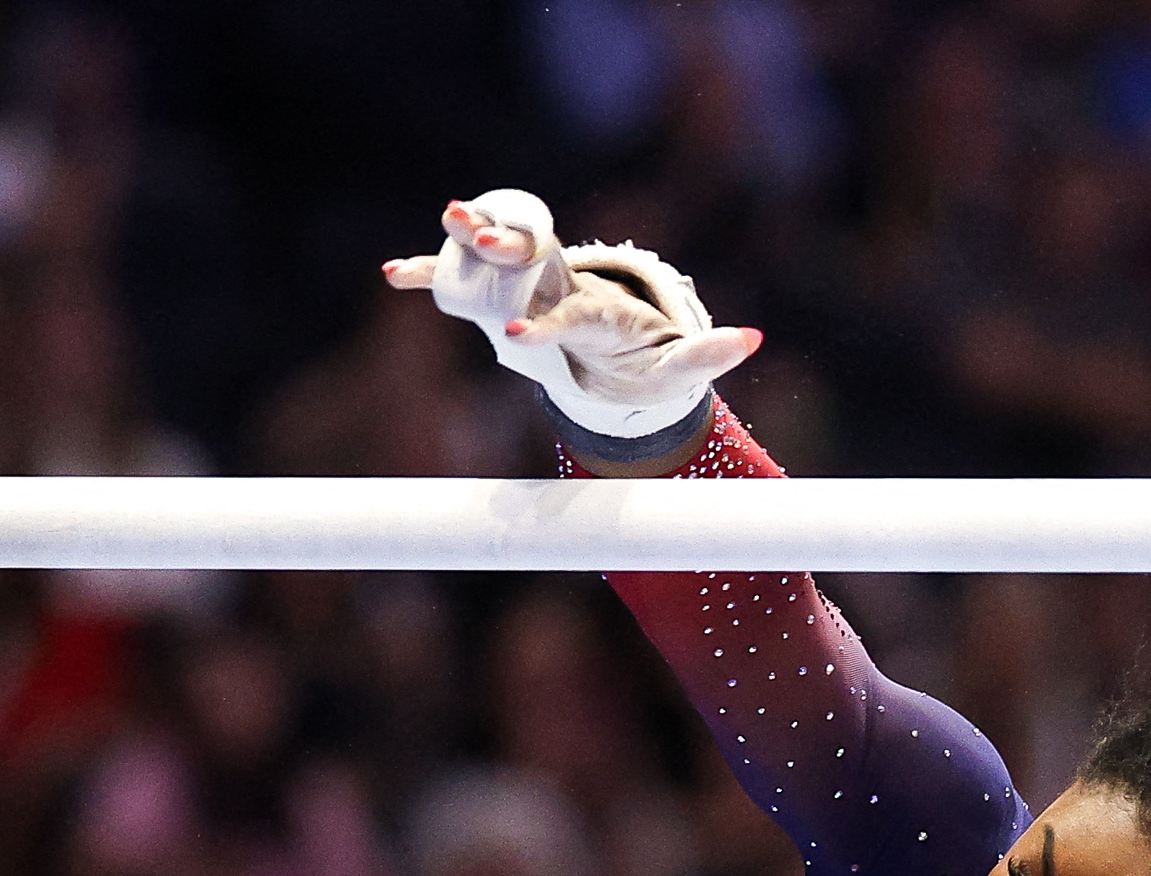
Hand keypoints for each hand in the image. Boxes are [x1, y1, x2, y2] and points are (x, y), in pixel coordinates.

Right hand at [385, 191, 761, 436]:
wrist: (629, 351)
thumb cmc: (653, 362)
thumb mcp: (685, 368)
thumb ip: (713, 354)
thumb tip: (756, 338)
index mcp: (598, 313)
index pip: (572, 313)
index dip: (548, 323)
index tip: (519, 335)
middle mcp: (562, 288)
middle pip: (531, 260)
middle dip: (502, 244)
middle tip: (470, 231)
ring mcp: (533, 288)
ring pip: (494, 258)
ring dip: (460, 244)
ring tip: (424, 239)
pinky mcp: (512, 297)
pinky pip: (468, 281)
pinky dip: (435, 275)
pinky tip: (395, 275)